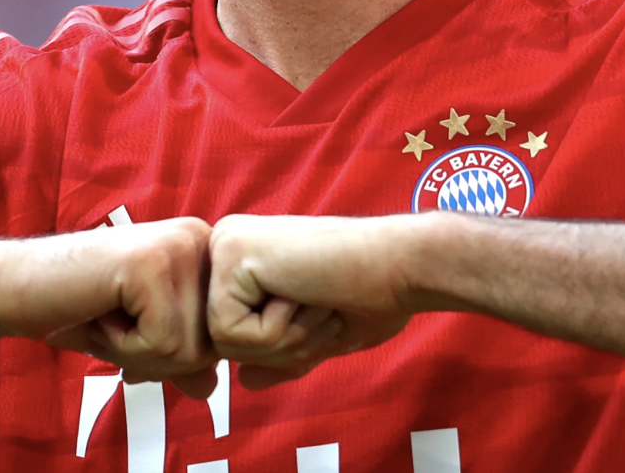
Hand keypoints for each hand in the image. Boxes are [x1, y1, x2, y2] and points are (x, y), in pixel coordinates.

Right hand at [0, 217, 219, 396]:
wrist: (14, 284)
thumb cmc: (75, 308)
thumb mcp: (139, 340)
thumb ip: (179, 359)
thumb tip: (210, 386)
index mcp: (204, 250)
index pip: (220, 339)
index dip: (169, 353)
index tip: (128, 322)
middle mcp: (201, 238)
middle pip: (211, 347)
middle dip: (155, 357)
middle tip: (112, 318)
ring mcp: (179, 246)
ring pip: (190, 350)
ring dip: (137, 351)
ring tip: (105, 312)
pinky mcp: (152, 263)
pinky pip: (163, 343)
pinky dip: (123, 345)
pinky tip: (99, 308)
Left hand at [206, 214, 419, 388]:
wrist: (401, 264)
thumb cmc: (371, 295)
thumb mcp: (317, 334)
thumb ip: (279, 354)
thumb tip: (242, 380)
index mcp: (245, 259)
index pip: (234, 336)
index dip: (282, 345)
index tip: (321, 309)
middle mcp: (227, 244)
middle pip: (223, 342)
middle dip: (280, 346)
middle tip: (320, 305)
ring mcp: (225, 246)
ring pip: (224, 343)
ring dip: (282, 339)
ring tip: (314, 298)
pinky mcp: (232, 256)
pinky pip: (231, 333)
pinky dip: (276, 329)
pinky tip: (304, 292)